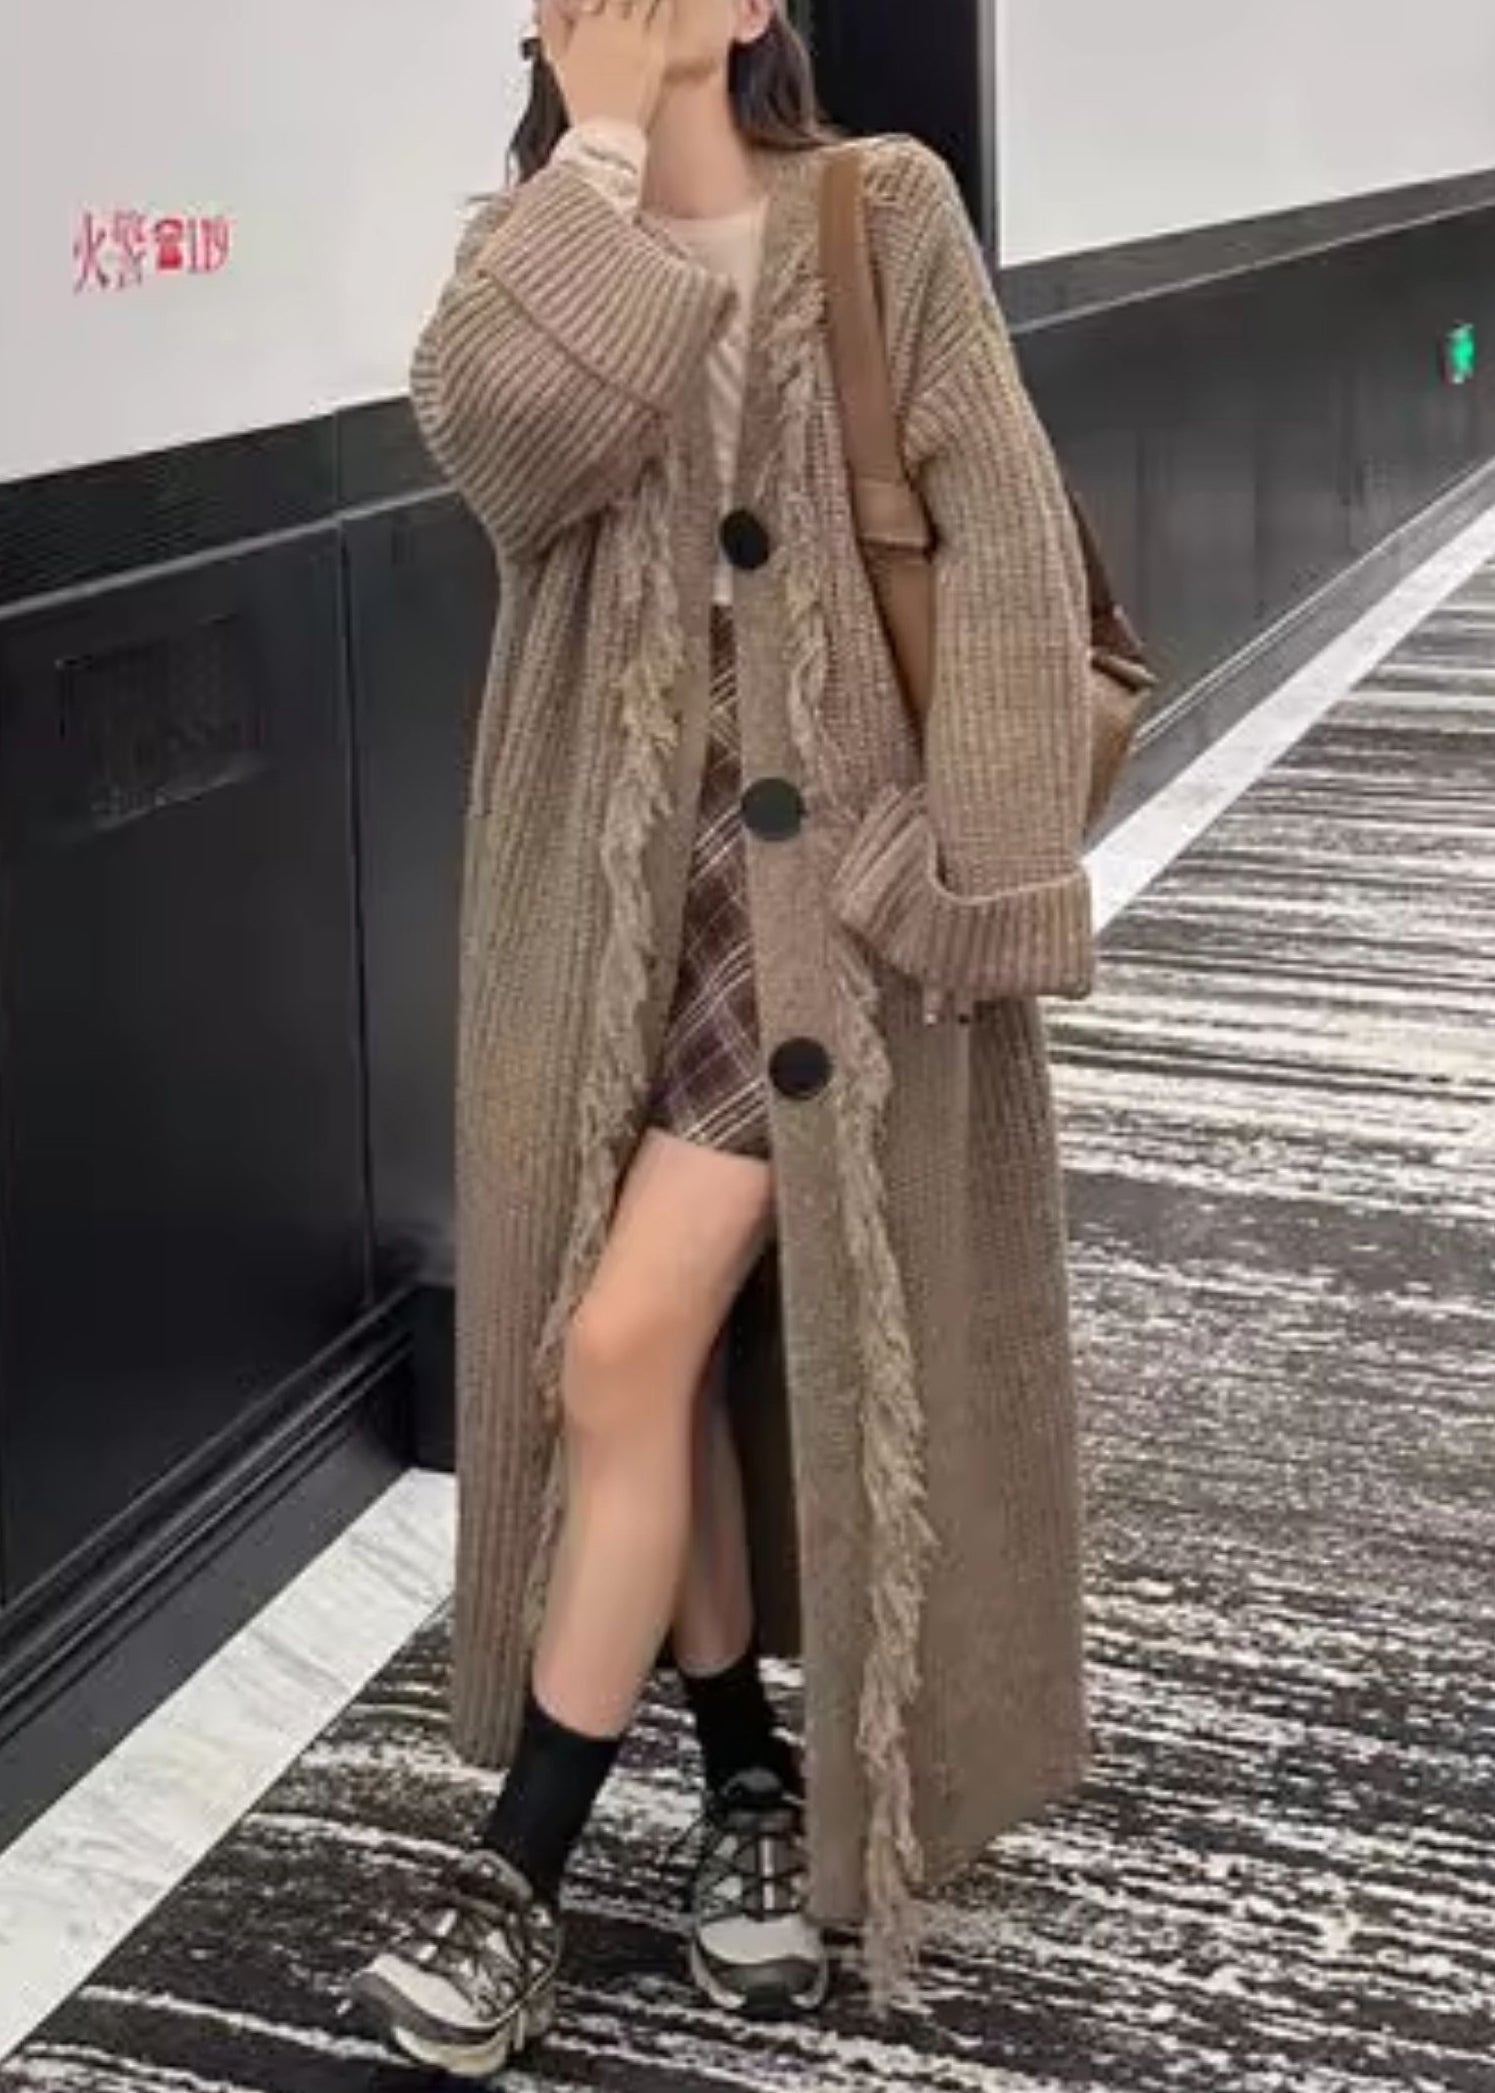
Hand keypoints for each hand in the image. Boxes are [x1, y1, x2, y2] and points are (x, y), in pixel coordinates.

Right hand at [537, 0, 674, 134]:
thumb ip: (553, 29)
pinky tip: (666, 4)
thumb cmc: (585, 105)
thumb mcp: (560, 63)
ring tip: (645, 0)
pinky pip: (663, 14)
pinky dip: (664, 4)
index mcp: (587, 25)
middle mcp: (611, 25)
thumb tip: (546, 7)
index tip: (602, 1)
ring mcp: (635, 36)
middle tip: (628, 0)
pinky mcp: (656, 50)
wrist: (605, 131)